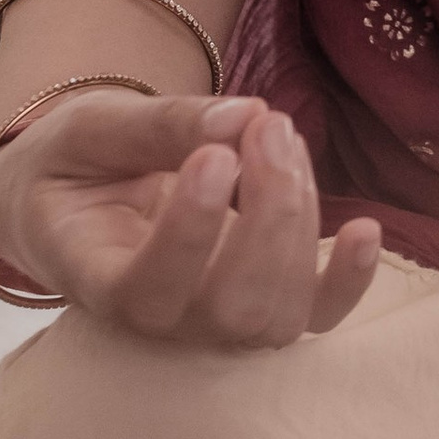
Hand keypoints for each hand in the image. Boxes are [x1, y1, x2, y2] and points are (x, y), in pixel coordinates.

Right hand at [0, 91, 382, 346]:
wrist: (77, 195)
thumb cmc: (73, 163)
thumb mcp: (91, 129)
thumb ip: (157, 125)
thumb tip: (244, 117)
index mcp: (95, 279)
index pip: (146, 291)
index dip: (190, 233)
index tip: (213, 155)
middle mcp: (158, 321)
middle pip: (231, 307)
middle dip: (269, 213)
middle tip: (266, 123)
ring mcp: (214, 321)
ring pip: (278, 313)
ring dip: (300, 219)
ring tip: (280, 133)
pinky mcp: (260, 302)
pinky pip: (315, 318)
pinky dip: (348, 281)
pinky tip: (365, 229)